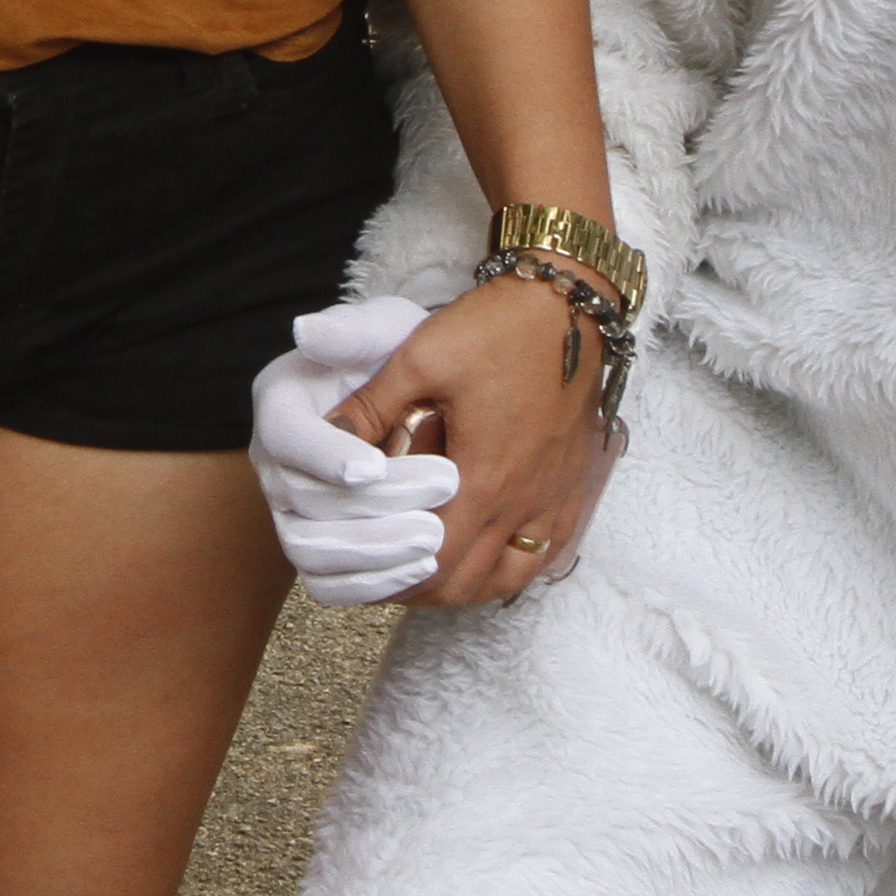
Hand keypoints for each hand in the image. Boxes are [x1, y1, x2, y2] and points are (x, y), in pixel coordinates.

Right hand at [249, 295, 463, 605]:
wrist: (422, 400)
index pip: (286, 436)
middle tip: (445, 491)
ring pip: (309, 553)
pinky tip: (419, 569)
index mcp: (280, 403)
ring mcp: (291, 512)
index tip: (373, 466)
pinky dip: (369, 586)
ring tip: (435, 540)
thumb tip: (305, 331)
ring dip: (374, 554)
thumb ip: (350, 331)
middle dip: (374, 506)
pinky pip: (326, 586)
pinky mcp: (318, 549)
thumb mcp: (384, 328)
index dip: (324, 456)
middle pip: (305, 501)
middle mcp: (274, 462)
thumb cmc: (401, 357)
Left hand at [336, 277, 608, 610]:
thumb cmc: (495, 328)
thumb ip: (369, 406)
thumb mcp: (417, 358)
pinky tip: (488, 553)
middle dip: (421, 590)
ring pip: (509, 575)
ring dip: (467, 584)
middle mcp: (523, 500)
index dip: (393, 580)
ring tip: (429, 573)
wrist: (569, 304)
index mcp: (482, 478)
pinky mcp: (572, 485)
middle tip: (383, 582)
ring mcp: (553, 497)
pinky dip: (511, 565)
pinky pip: (546, 551)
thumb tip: (322, 436)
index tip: (361, 579)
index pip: (433, 562)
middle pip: (467, 582)